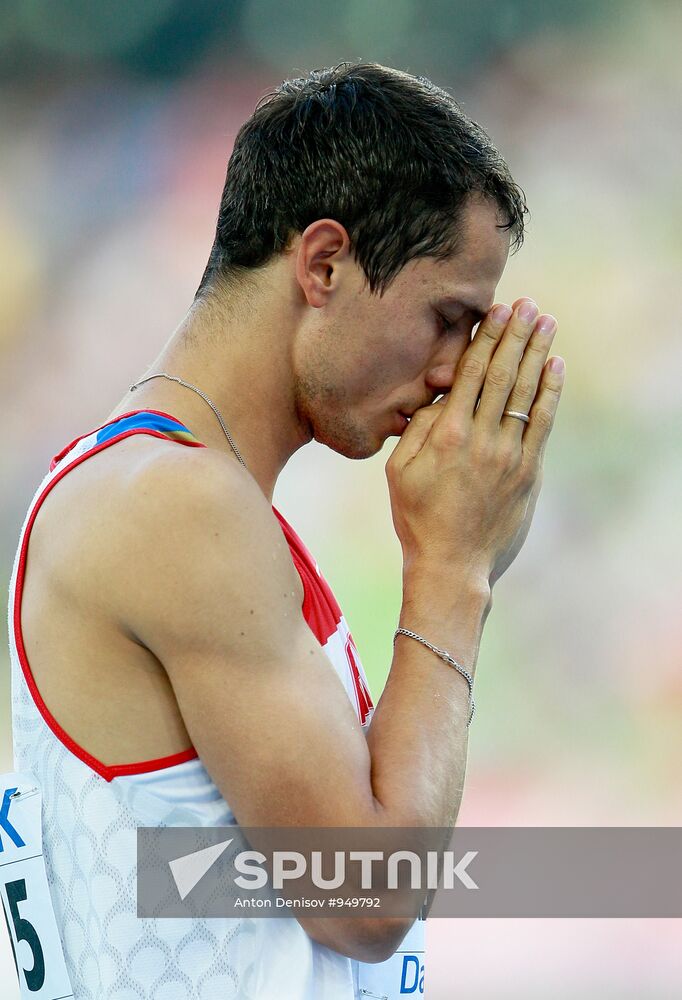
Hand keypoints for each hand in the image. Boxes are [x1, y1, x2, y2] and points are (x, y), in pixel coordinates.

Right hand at [385, 297, 563, 586]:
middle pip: (502, 375)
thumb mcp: (398, 473)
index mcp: (446, 435)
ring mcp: (508, 455)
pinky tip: (554, 368)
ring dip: (537, 354)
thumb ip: (416, 430)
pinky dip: (549, 393)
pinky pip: (541, 423)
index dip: (486, 338)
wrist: (452, 565)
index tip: (498, 310)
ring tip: (545, 323)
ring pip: (525, 393)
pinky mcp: (527, 473)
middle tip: (528, 304)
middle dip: (516, 335)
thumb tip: (439, 398)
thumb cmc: (417, 519)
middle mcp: (480, 439)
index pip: (470, 374)